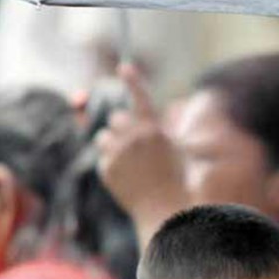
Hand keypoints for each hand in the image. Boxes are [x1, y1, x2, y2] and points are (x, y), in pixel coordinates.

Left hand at [94, 64, 188, 246]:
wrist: (165, 211)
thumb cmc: (175, 181)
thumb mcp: (175, 150)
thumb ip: (158, 131)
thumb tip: (136, 117)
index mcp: (154, 131)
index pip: (140, 97)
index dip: (133, 80)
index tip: (124, 67)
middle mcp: (134, 139)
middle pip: (116, 117)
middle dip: (122, 126)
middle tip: (134, 143)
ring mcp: (118, 154)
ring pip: (103, 136)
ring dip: (113, 143)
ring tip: (130, 162)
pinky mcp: (107, 170)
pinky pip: (102, 157)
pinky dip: (111, 163)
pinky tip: (126, 176)